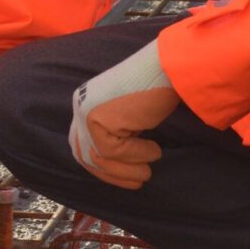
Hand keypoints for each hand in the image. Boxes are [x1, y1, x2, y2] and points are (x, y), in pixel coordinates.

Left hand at [68, 38, 178, 189]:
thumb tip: (114, 165)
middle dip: (111, 174)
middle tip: (138, 181)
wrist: (169, 68)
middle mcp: (81, 105)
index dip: (103, 169)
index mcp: (86, 103)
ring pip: (97, 156)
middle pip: (83, 154)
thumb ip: (117, 132)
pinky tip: (154, 148)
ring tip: (148, 168)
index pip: (83, 146)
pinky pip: (112, 150)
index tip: (128, 179)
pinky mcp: (96, 116)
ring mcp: (85, 110)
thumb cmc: (157, 90)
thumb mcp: (129, 116)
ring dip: (126, 169)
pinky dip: (137, 154)